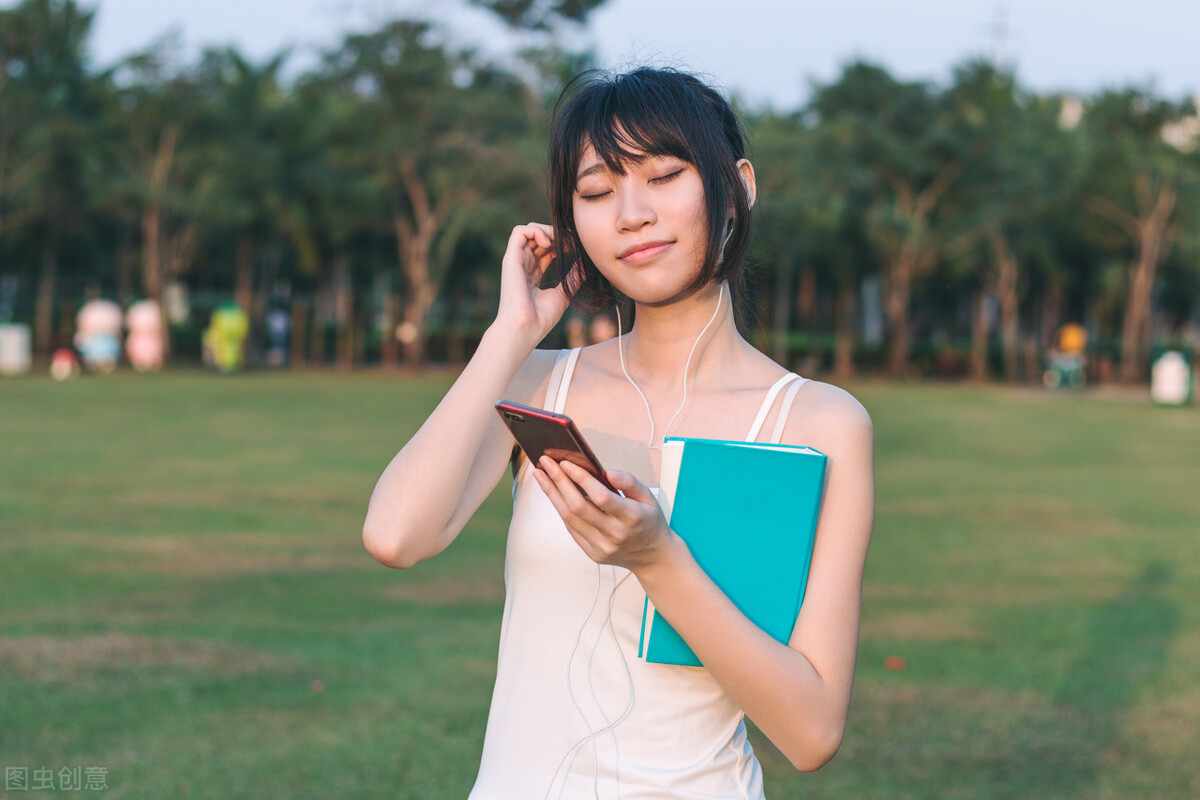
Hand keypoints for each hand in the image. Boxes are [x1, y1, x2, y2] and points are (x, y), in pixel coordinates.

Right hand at [495, 223, 572, 341]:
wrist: (525, 328)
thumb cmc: (541, 318)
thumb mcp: (563, 294)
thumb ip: (572, 276)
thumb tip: (584, 262)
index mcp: (534, 275)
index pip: (547, 249)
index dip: (562, 243)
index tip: (577, 248)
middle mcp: (524, 265)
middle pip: (539, 237)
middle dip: (557, 235)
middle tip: (572, 242)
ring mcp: (517, 261)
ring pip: (529, 230)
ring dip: (547, 230)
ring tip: (560, 241)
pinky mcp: (511, 258)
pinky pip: (519, 232)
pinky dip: (536, 231)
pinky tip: (548, 242)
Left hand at [533, 456, 676, 572]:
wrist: (652, 557)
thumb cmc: (649, 520)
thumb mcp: (649, 497)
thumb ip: (629, 482)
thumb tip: (606, 471)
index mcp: (632, 517)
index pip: (601, 497)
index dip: (581, 479)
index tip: (565, 462)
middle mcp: (616, 534)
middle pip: (578, 507)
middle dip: (559, 482)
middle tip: (545, 462)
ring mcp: (602, 547)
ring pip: (569, 518)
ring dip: (552, 494)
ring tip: (541, 475)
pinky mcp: (593, 554)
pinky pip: (571, 529)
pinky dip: (561, 509)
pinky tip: (553, 493)